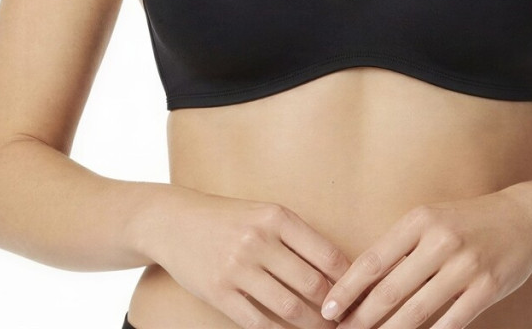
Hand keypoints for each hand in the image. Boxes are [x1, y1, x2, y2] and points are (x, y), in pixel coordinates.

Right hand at [150, 188, 350, 328]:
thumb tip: (338, 268)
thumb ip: (296, 237)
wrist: (175, 221)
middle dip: (332, 307)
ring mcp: (237, 267)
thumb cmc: (229, 218)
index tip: (356, 293)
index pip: (326, 253)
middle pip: (311, 284)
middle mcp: (258, 240)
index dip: (347, 279)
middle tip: (345, 319)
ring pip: (288, 307)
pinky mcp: (219, 292)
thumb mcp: (265, 213)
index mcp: (277, 216)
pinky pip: (257, 322)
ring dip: (311, 325)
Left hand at [319, 188, 531, 328]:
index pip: (373, 259)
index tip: (327, 309)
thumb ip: (401, 247)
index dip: (347, 288)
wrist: (523, 217)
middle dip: (361, 319)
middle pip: (390, 289)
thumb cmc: (466, 221)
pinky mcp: (487, 288)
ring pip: (417, 311)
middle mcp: (440, 240)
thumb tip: (362, 284)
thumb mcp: (431, 220)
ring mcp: (465, 265)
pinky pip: (450, 322)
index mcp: (420, 219)